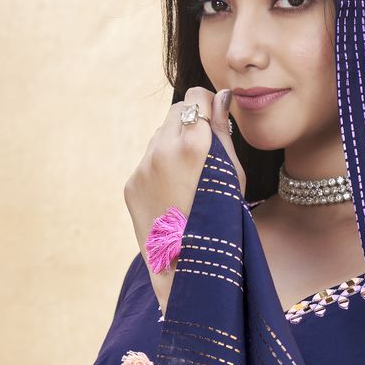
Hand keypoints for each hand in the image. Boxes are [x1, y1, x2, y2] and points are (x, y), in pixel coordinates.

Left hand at [123, 86, 244, 315]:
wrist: (188, 268)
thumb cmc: (222, 222)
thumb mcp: (232, 175)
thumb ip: (223, 131)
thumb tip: (220, 97)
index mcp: (194, 143)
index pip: (196, 96)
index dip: (207, 105)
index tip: (214, 119)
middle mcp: (163, 149)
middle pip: (176, 112)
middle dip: (190, 123)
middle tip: (203, 150)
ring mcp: (142, 167)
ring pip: (160, 137)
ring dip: (173, 147)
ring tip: (188, 179)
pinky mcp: (131, 184)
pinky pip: (147, 163)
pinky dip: (160, 170)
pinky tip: (173, 195)